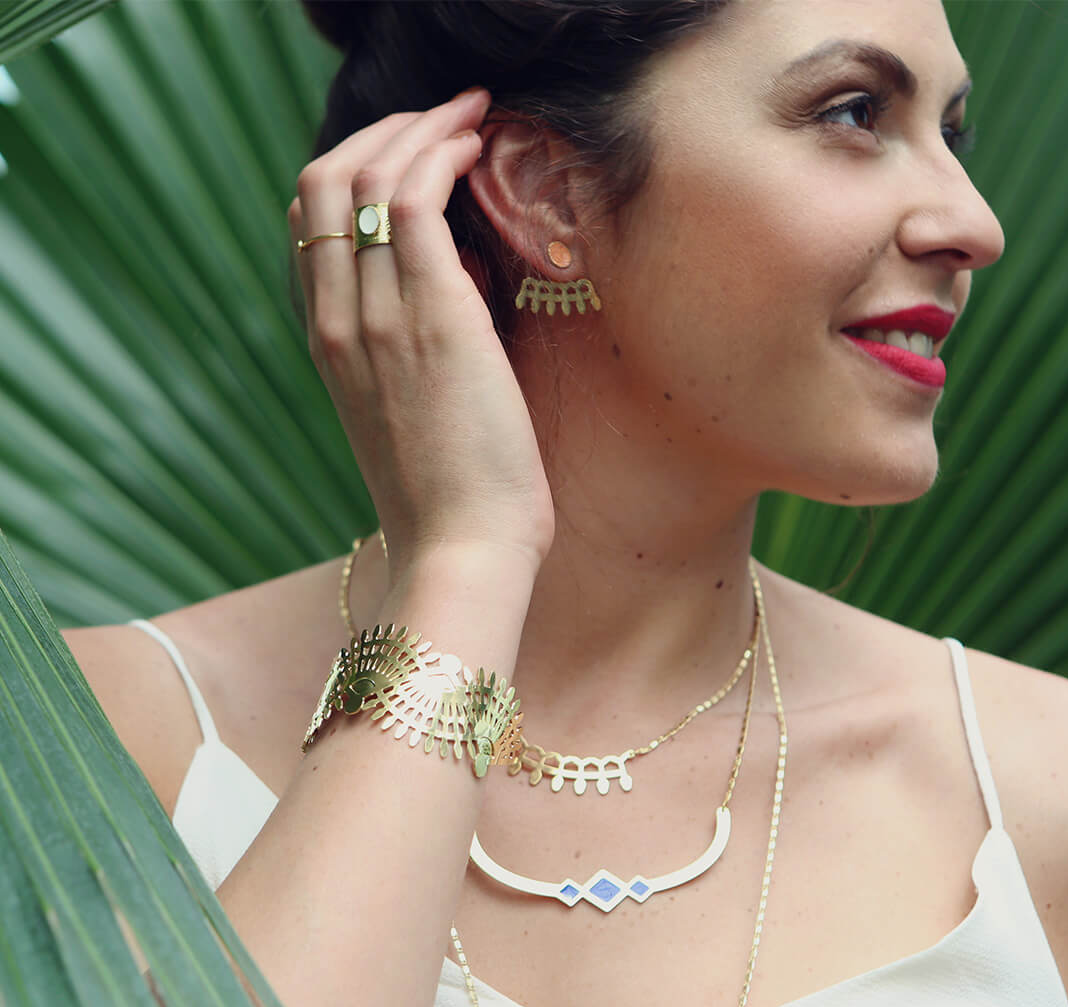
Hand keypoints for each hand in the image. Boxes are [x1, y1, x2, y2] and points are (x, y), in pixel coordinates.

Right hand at [288, 89, 553, 572]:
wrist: (461, 551)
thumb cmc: (451, 499)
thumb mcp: (411, 419)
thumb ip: (412, 349)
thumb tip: (452, 283)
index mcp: (329, 346)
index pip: (310, 225)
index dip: (355, 172)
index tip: (410, 156)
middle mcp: (337, 321)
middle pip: (322, 182)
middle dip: (380, 132)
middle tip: (439, 120)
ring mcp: (376, 316)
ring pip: (366, 176)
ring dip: (418, 128)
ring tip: (469, 115)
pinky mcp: (431, 316)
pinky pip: (416, 199)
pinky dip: (442, 154)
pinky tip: (476, 145)